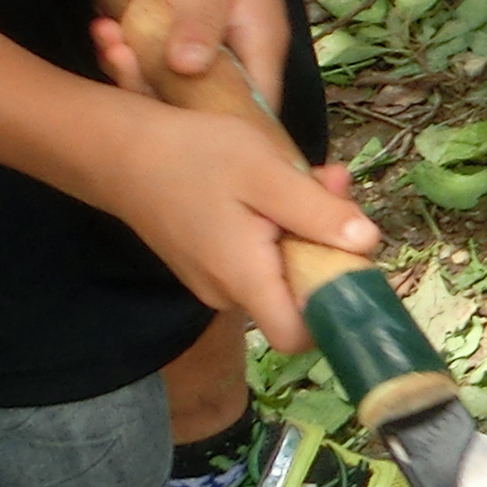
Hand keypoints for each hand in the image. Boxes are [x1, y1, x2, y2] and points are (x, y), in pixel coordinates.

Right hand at [93, 99, 375, 350]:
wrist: (118, 150)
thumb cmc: (193, 156)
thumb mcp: (266, 172)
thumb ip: (317, 212)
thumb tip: (368, 244)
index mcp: (244, 281)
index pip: (298, 337)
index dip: (335, 310)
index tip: (355, 261)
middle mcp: (227, 294)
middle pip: (298, 292)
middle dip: (328, 241)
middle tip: (332, 181)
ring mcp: (213, 280)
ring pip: (280, 268)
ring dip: (304, 225)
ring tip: (305, 174)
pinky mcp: (207, 261)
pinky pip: (257, 255)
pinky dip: (276, 224)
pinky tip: (275, 182)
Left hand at [108, 0, 289, 111]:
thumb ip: (200, 22)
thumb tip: (188, 68)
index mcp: (258, 51)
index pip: (249, 115)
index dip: (209, 132)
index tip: (157, 119)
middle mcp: (241, 61)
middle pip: (203, 108)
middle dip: (150, 93)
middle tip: (116, 57)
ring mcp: (213, 52)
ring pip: (176, 86)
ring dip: (134, 70)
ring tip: (106, 38)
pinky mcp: (189, 42)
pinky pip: (161, 63)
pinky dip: (132, 53)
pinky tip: (107, 29)